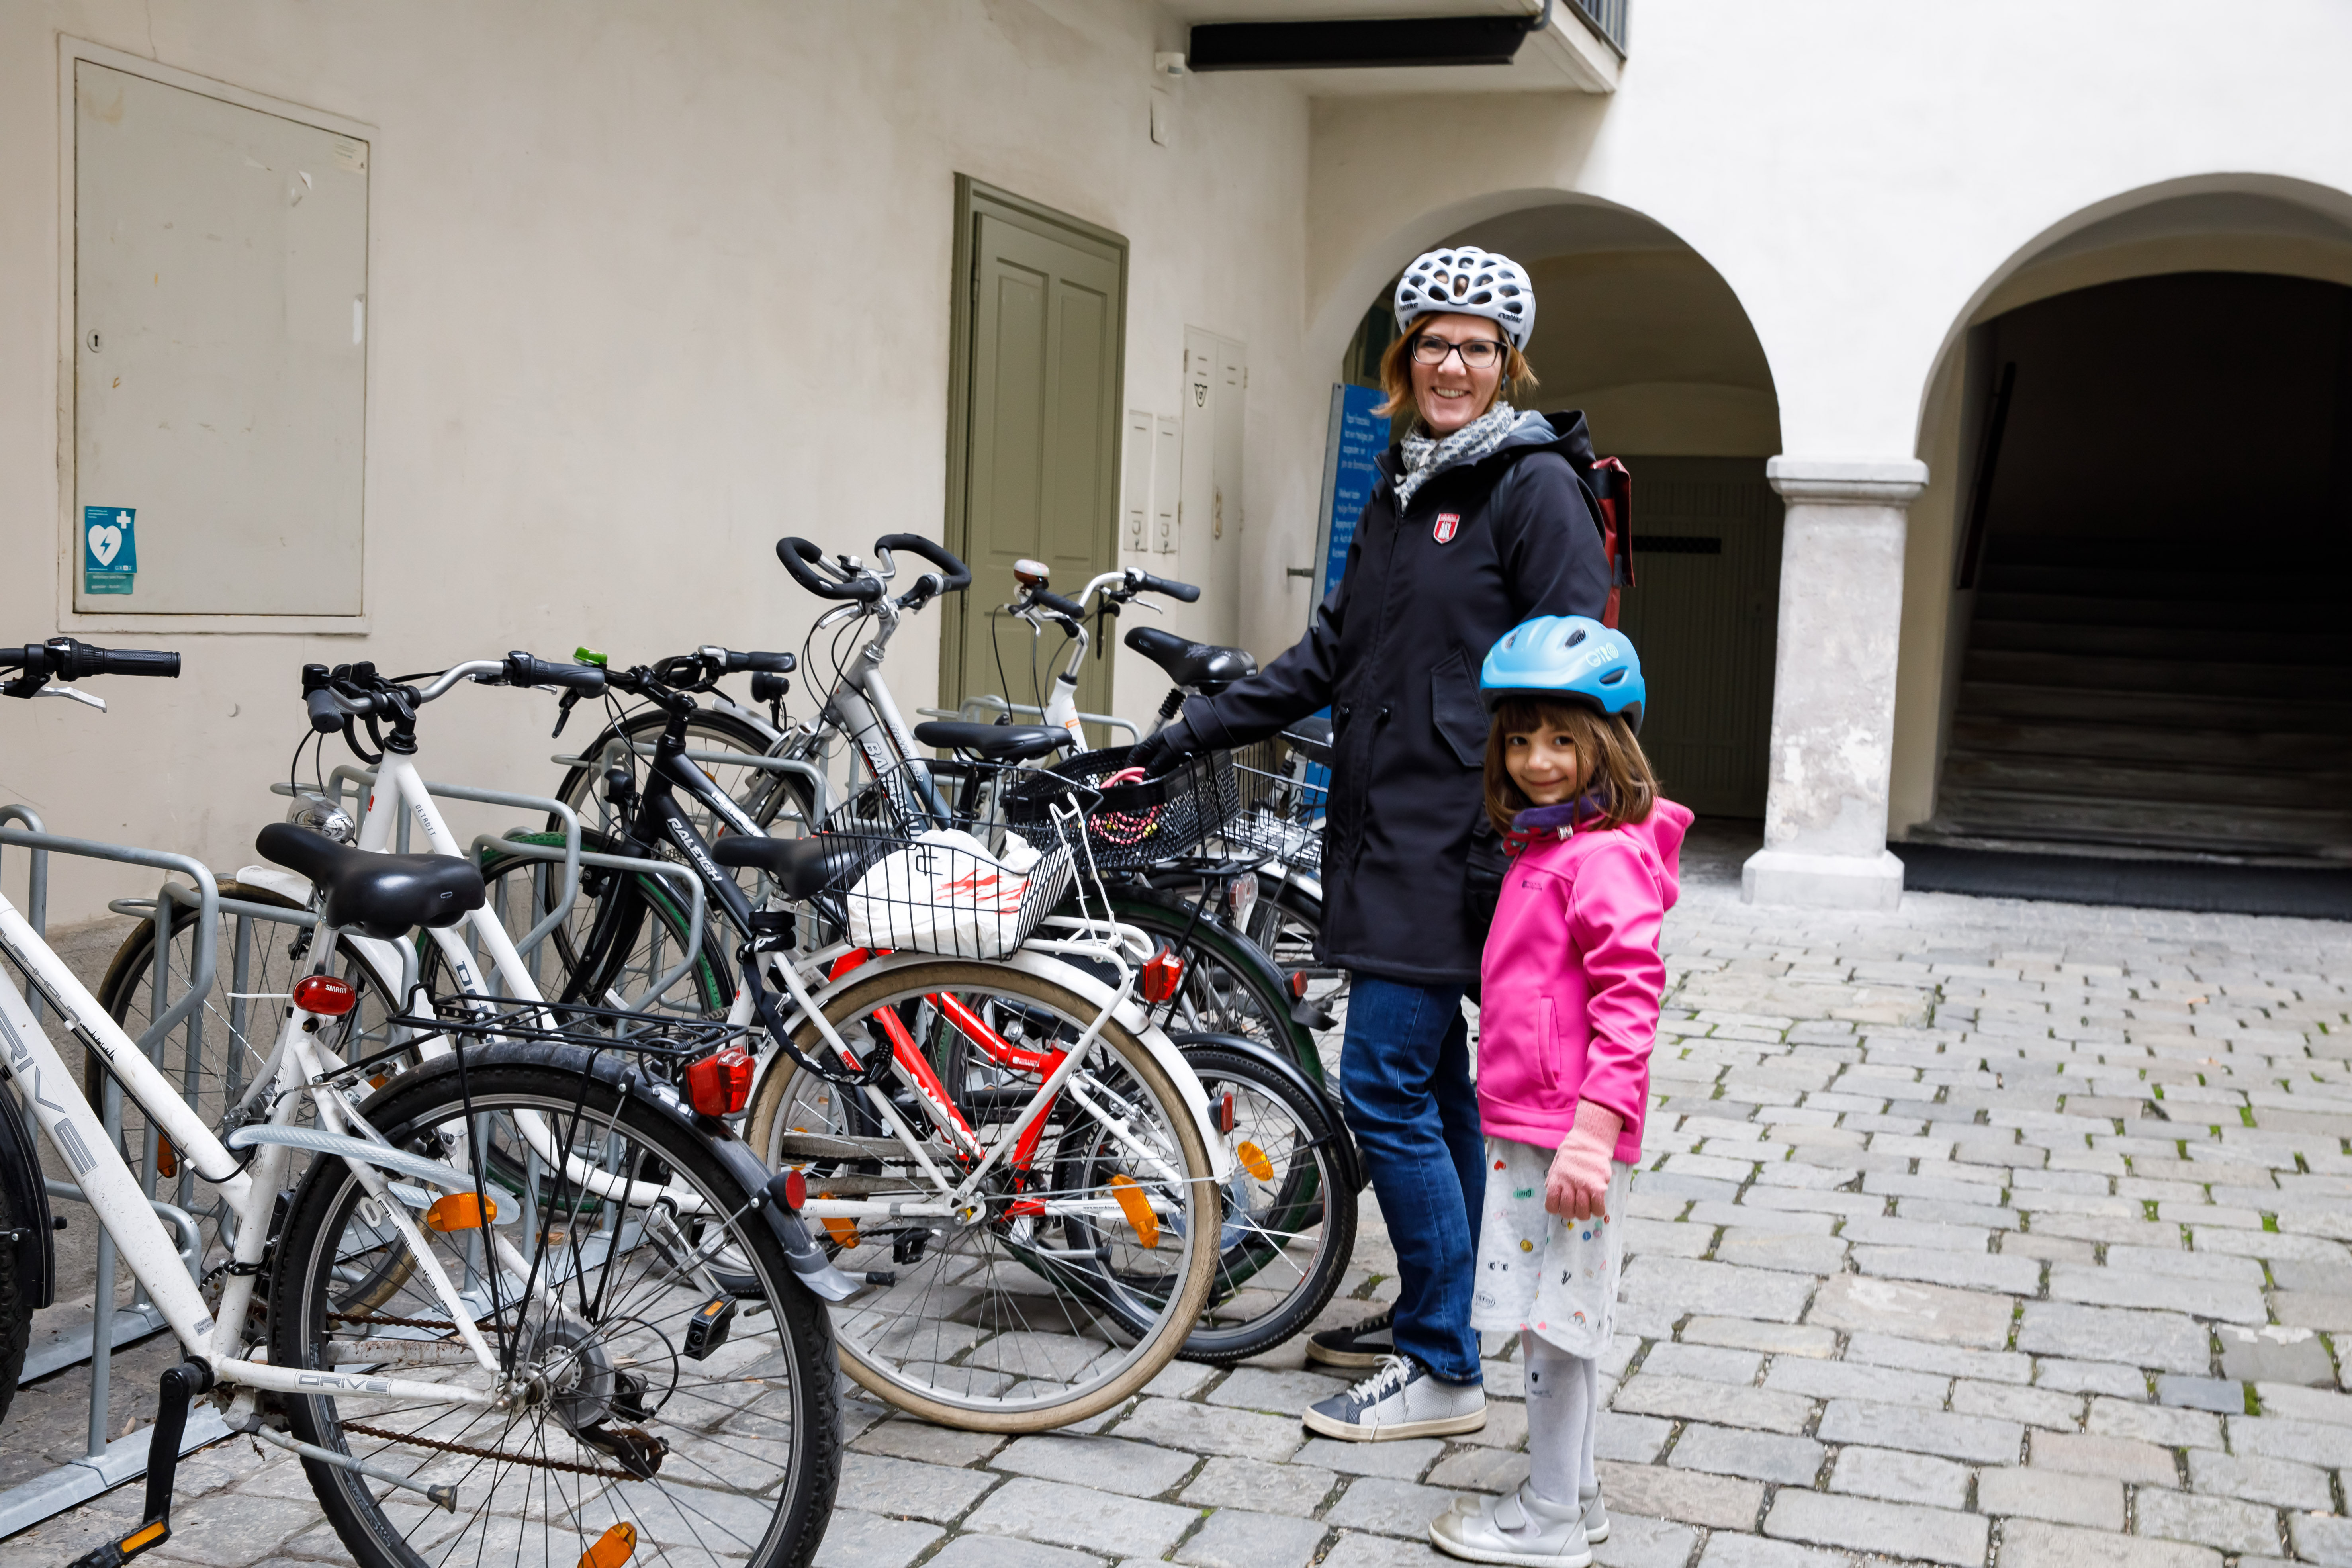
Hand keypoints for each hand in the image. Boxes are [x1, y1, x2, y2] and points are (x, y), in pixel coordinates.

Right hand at [1126, 727, 1188, 778]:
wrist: (1192, 737)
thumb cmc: (1175, 744)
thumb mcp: (1163, 756)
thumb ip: (1153, 767)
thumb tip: (1144, 778)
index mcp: (1147, 746)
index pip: (1134, 756)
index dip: (1129, 766)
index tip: (1127, 776)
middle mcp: (1152, 749)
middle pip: (1142, 763)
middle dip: (1140, 773)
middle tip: (1139, 783)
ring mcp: (1160, 753)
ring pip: (1151, 766)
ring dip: (1150, 774)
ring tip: (1150, 783)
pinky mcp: (1168, 757)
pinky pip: (1160, 767)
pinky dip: (1159, 773)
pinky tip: (1161, 779)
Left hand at [1545, 1101, 1623, 1221]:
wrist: (1590, 1141)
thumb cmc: (1572, 1153)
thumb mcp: (1556, 1165)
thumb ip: (1553, 1179)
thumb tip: (1550, 1192)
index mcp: (1556, 1180)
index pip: (1551, 1205)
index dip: (1555, 1209)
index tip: (1560, 1207)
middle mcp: (1568, 1185)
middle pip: (1567, 1212)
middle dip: (1571, 1213)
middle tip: (1576, 1208)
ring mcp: (1584, 1187)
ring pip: (1582, 1213)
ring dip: (1584, 1213)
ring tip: (1587, 1207)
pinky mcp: (1598, 1187)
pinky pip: (1598, 1208)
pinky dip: (1598, 1211)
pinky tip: (1598, 1206)